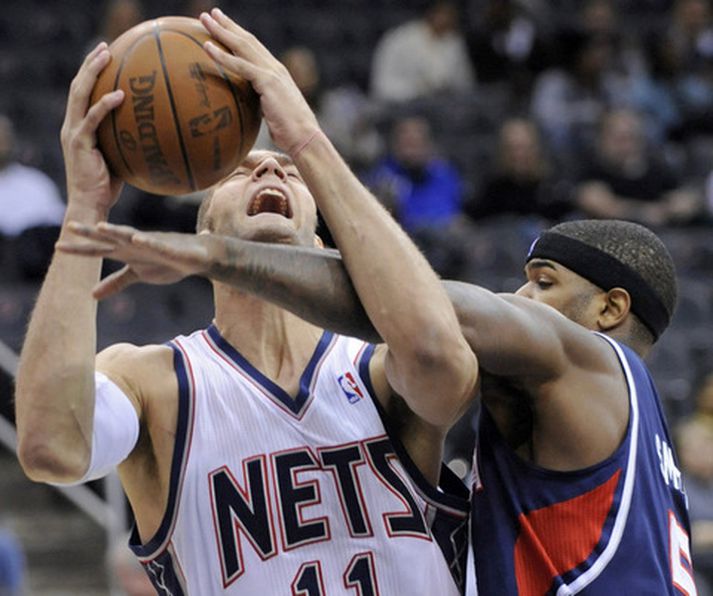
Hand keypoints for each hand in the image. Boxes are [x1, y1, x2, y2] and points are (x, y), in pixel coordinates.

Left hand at [56, 222, 216, 298]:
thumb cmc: (167, 262)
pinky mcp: (169, 247)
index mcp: (126, 252)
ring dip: (116, 231)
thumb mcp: (137, 275)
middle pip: (109, 238)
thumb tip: (91, 295)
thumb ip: (115, 282)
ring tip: (101, 227)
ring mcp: (152, 243)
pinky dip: (148, 242)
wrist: (197, 257)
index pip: (98, 250)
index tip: (58, 247)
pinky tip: (138, 238)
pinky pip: (157, 244)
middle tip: (70, 227)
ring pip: (131, 236)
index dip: (79, 249)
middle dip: (90, 233)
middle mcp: (135, 244)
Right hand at [60, 42, 124, 218]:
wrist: (91, 205)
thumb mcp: (120, 159)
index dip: (91, 73)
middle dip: (90, 64)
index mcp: (79, 128)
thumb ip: (129, 143)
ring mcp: (73, 133)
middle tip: (105, 47)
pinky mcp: (78, 143)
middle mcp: (72, 126)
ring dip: (92, 72)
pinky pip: (92, 119)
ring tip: (106, 56)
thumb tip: (157, 135)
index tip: (105, 57)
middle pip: (78, 86)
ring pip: (79, 95)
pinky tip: (119, 94)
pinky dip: (104, 105)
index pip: (83, 94)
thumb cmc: (108, 187)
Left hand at [199, 8, 319, 153]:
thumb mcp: (273, 115)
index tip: (224, 25)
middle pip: (247, 41)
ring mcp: (272, 73)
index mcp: (276, 74)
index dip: (239, 35)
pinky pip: (241, 65)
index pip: (255, 49)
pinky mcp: (268, 83)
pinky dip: (223, 56)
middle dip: (228, 25)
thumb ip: (261, 105)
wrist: (305, 138)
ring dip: (222, 31)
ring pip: (243, 46)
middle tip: (210, 14)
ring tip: (204, 19)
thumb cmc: (290, 134)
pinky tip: (207, 47)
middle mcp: (275, 68)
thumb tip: (246, 110)